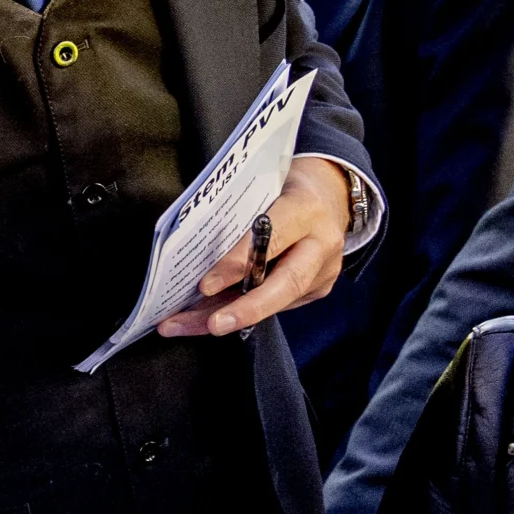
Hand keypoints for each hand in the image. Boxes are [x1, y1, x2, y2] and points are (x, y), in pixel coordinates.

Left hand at [161, 157, 351, 337]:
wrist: (329, 194)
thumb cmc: (285, 188)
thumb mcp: (262, 187)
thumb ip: (238, 216)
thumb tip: (194, 253)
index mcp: (306, 209)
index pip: (270, 239)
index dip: (237, 264)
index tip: (205, 285)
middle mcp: (322, 243)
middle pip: (287, 284)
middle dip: (246, 309)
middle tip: (213, 325)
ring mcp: (324, 270)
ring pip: (276, 302)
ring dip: (228, 317)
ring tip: (184, 325)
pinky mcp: (317, 289)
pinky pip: (275, 305)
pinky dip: (236, 312)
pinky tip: (201, 319)